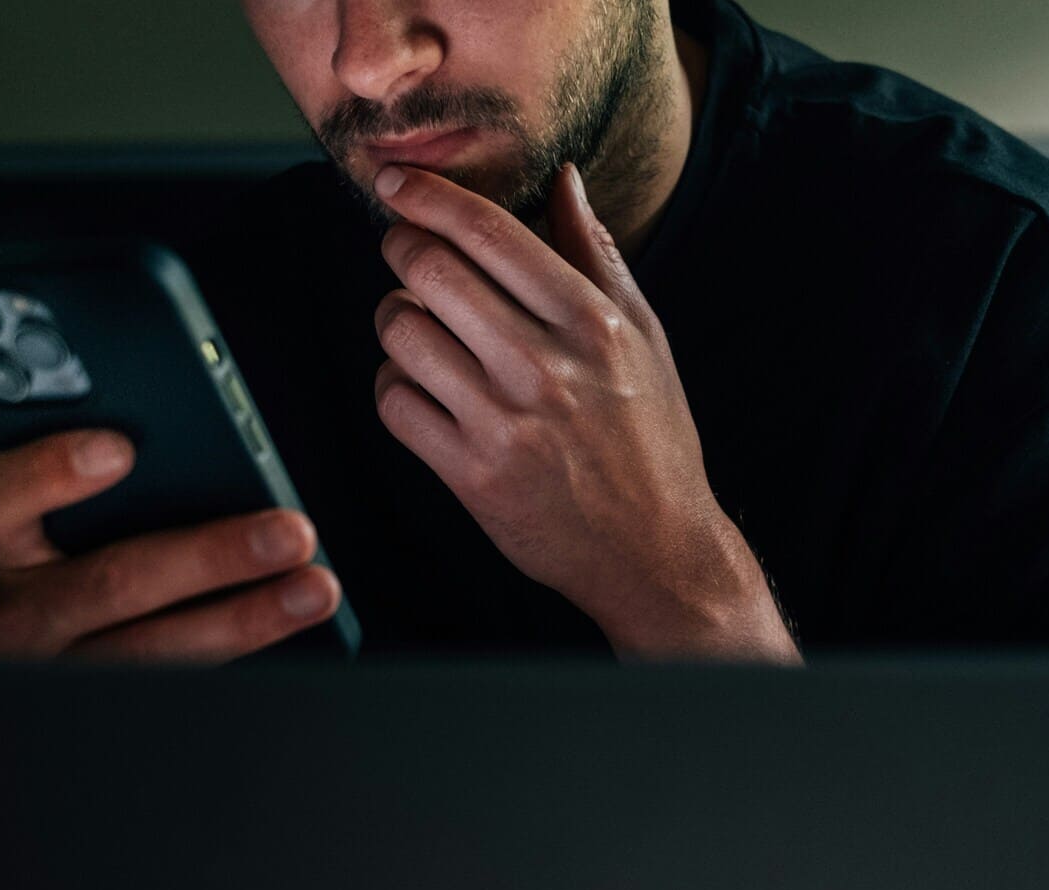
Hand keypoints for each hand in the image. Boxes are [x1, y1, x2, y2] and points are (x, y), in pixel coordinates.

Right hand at [0, 429, 340, 661]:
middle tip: (289, 531)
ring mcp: (66, 665)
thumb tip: (208, 437)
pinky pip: (185, 677)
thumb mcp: (97, 499)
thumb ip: (130, 467)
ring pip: (155, 649)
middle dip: (211, 557)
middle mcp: (23, 610)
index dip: (51, 472)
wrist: (91, 631)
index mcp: (8, 540)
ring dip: (248, 615)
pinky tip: (294, 614)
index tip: (120, 449)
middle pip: (110, 582)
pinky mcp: (115, 697)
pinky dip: (247, 645)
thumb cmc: (104, 534)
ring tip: (314, 586)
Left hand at [370, 163, 797, 662]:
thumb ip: (598, 254)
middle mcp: (546, 367)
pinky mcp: (470, 475)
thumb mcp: (646, 338)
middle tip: (402, 248)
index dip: (428, 195)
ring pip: (400, 333)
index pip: (488, 232)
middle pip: (430, 271)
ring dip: (395, 318)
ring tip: (419, 325)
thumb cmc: (652, 438)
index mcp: (594, 323)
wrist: (655, 552)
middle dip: (400, 246)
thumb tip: (565, 178)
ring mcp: (504, 424)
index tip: (397, 179)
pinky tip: (420, 385)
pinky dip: (393, 384)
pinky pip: (393, 402)